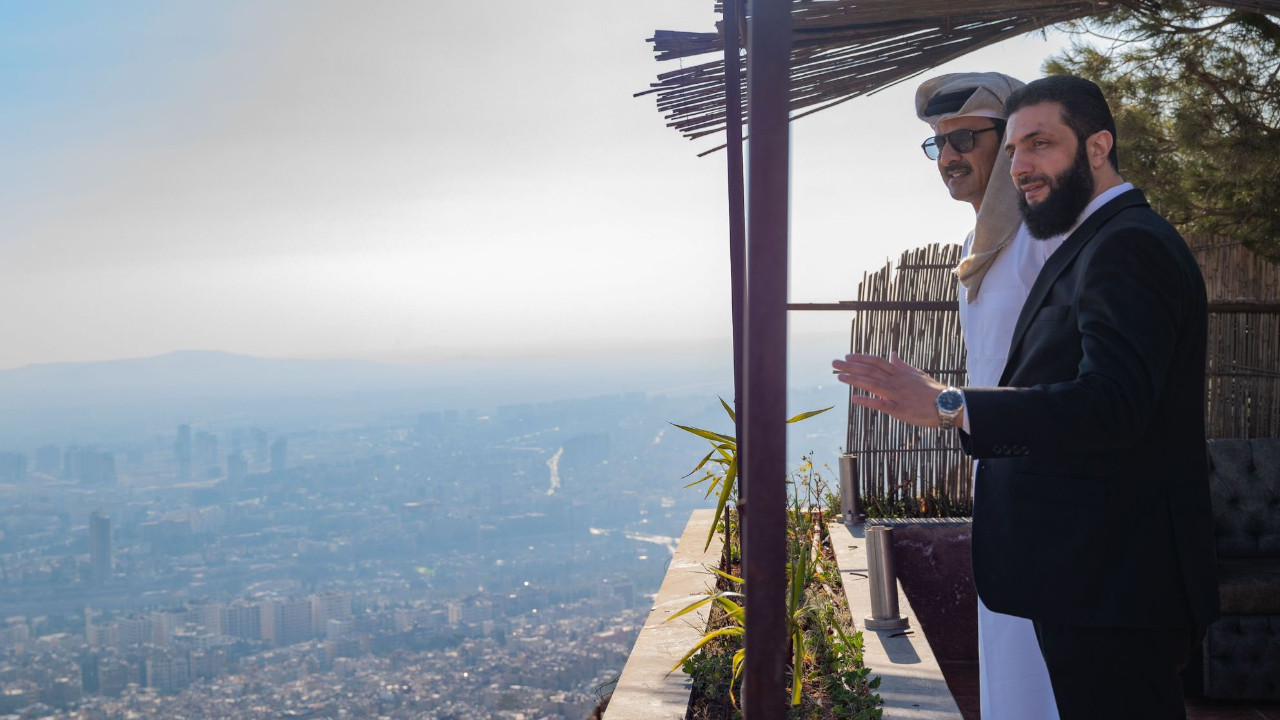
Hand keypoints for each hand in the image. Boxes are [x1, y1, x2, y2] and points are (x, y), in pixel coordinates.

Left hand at [832, 352, 946, 427]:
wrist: (947, 405)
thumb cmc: (932, 390)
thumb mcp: (917, 373)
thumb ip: (902, 364)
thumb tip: (892, 354)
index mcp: (900, 372)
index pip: (877, 362)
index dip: (861, 358)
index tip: (847, 356)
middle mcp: (896, 381)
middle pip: (870, 371)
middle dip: (851, 366)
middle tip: (834, 363)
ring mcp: (897, 395)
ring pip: (873, 384)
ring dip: (855, 380)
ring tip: (840, 377)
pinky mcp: (899, 410)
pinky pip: (881, 404)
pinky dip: (867, 400)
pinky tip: (854, 398)